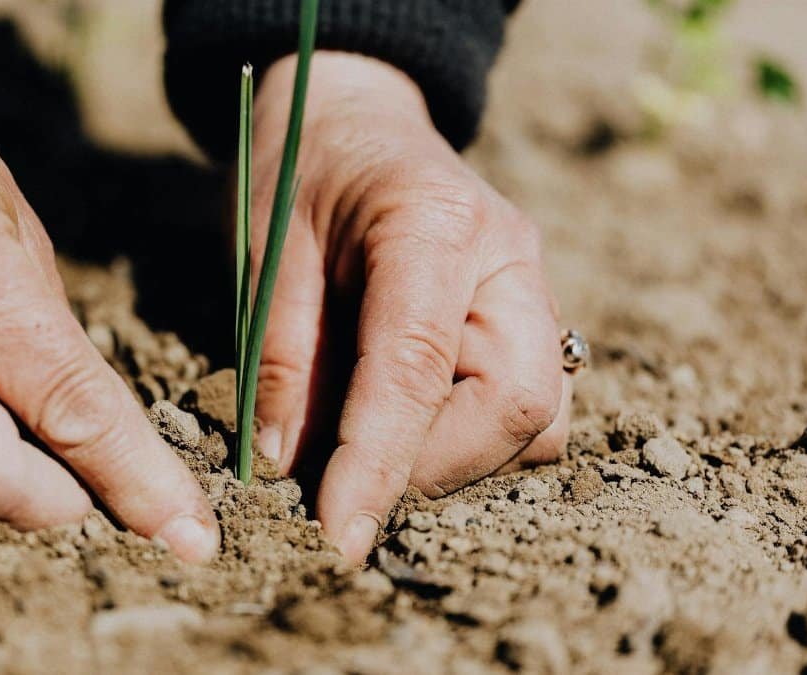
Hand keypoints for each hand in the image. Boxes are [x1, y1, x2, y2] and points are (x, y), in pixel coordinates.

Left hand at [250, 53, 571, 563]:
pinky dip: (472, 440)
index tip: (338, 536)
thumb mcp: (267, 249)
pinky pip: (530, 408)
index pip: (418, 367)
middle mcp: (509, 259)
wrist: (355, 119)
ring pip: (538, 420)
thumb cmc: (302, 172)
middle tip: (348, 481)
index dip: (378, 463)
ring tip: (373, 447)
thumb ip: (280, 353)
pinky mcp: (532, 319)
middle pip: (518, 405)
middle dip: (432, 468)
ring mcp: (533, 289)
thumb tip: (287, 465)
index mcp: (434, 223)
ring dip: (457, 461)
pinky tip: (408, 423)